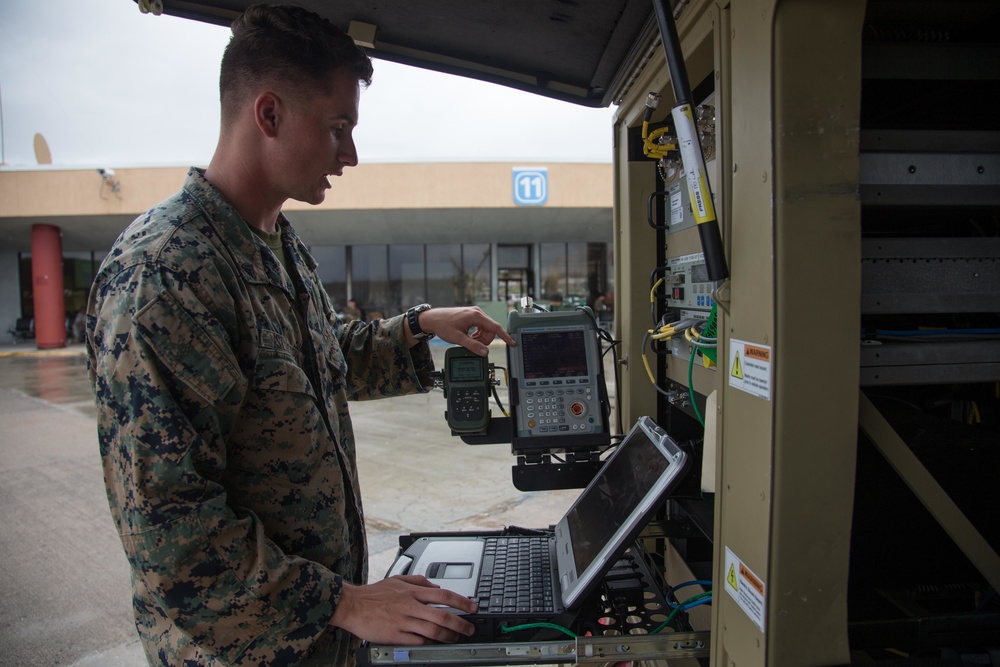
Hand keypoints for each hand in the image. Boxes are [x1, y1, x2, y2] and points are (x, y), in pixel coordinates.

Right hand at [329, 575, 477, 644]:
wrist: (351, 605)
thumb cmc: (373, 594)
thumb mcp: (397, 579)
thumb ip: (418, 581)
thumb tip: (436, 585)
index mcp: (412, 592)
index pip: (443, 595)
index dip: (461, 601)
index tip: (473, 607)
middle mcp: (410, 606)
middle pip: (442, 615)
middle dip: (460, 623)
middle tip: (470, 629)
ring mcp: (403, 621)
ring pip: (432, 631)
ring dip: (448, 636)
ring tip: (455, 638)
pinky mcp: (395, 635)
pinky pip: (418, 642)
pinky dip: (429, 644)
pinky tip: (436, 644)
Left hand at [410, 306, 515, 355]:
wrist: (433, 319)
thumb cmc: (443, 325)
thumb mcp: (458, 338)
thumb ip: (472, 345)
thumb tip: (485, 352)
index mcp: (476, 316)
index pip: (495, 327)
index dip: (505, 336)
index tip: (512, 342)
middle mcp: (477, 312)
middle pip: (491, 330)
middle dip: (485, 340)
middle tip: (474, 345)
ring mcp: (475, 313)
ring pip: (486, 330)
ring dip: (480, 338)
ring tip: (469, 341)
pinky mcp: (472, 316)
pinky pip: (481, 327)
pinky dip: (477, 334)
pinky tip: (470, 337)